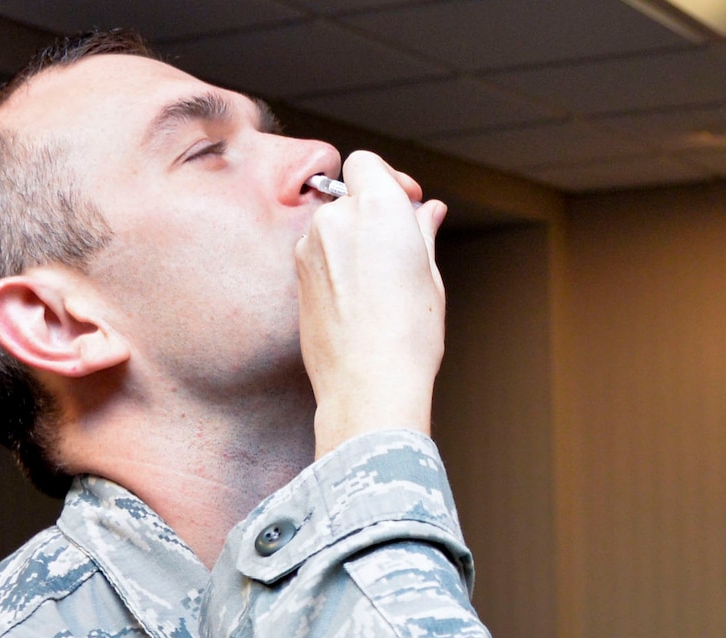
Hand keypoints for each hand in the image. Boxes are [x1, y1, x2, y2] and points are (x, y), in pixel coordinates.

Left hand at [296, 150, 448, 455]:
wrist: (368, 385)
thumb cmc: (407, 336)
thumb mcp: (429, 277)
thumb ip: (422, 233)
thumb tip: (425, 211)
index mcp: (376, 207)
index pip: (366, 163)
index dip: (388, 180)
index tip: (407, 205)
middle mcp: (335, 218)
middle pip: (349, 195)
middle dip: (372, 214)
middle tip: (401, 251)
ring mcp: (309, 246)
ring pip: (332, 226)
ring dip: (353, 241)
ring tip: (380, 285)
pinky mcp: (296, 275)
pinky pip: (319, 254)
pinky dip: (336, 265)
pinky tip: (359, 302)